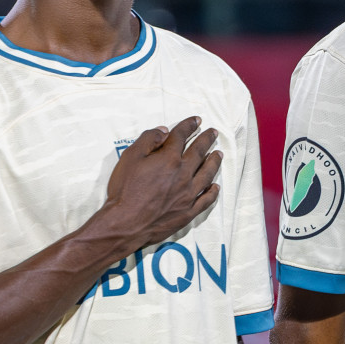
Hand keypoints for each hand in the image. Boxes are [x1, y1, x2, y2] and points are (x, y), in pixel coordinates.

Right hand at [90, 116, 221, 255]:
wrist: (126, 223)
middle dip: (207, 140)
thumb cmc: (125, 191)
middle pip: (199, 152)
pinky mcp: (188, 211)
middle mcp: (183, 174)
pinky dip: (212, 192)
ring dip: (214, 162)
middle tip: (214, 133)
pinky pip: (206, 199)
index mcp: (169, 159)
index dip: (189, 126)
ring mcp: (188, 194)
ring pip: (207, 173)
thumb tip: (164, 131)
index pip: (182, 136)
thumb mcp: (130, 157)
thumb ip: (148, 140)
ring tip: (219, 154)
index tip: (196, 120)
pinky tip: (215, 186)